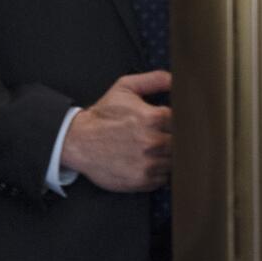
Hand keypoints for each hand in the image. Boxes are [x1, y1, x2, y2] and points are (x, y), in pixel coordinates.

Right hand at [60, 70, 171, 192]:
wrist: (78, 141)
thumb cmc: (102, 115)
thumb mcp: (124, 88)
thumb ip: (153, 80)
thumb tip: (176, 79)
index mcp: (152, 118)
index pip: (183, 122)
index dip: (177, 122)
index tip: (168, 123)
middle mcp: (152, 142)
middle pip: (182, 144)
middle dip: (172, 140)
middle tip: (159, 136)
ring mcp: (148, 163)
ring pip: (174, 162)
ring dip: (166, 157)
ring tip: (149, 149)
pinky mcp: (143, 180)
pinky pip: (163, 178)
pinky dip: (157, 172)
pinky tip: (144, 161)